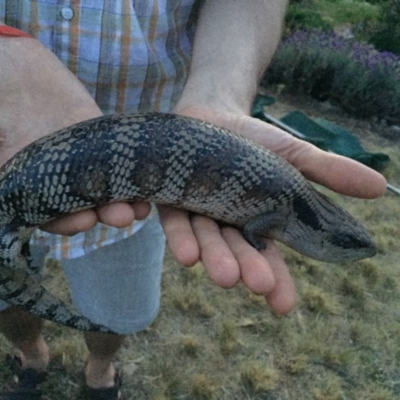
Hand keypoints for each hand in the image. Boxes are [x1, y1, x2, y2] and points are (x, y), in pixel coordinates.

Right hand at [0, 37, 150, 233]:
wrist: (15, 65)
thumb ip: (2, 157)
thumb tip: (7, 192)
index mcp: (25, 183)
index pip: (47, 214)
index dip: (64, 222)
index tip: (82, 222)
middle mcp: (54, 178)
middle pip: (80, 206)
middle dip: (101, 214)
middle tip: (120, 217)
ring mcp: (79, 161)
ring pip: (102, 188)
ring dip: (123, 202)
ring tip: (139, 209)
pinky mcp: (99, 142)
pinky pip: (117, 163)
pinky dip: (131, 175)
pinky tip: (147, 188)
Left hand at [159, 105, 386, 313]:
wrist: (215, 114)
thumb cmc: (256, 140)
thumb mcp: (294, 156)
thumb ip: (329, 173)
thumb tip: (380, 187)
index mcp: (257, 221)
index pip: (270, 258)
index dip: (277, 280)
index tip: (283, 305)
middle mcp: (227, 225)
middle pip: (237, 251)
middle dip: (246, 267)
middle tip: (255, 283)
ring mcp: (199, 214)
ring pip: (206, 240)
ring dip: (214, 257)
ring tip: (223, 275)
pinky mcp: (173, 200)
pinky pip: (175, 221)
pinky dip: (180, 236)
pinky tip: (186, 254)